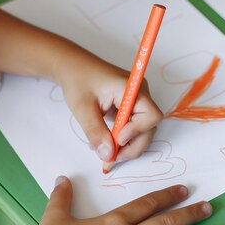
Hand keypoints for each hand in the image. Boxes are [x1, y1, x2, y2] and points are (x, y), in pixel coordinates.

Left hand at [57, 48, 162, 162]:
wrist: (74, 68)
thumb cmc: (78, 80)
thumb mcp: (82, 108)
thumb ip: (96, 132)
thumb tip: (107, 155)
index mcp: (131, 88)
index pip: (151, 115)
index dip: (137, 131)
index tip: (117, 139)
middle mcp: (140, 93)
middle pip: (149, 127)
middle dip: (133, 145)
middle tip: (112, 156)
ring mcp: (137, 100)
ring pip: (143, 130)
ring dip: (128, 144)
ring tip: (106, 150)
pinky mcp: (131, 106)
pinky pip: (134, 127)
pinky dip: (123, 139)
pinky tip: (107, 141)